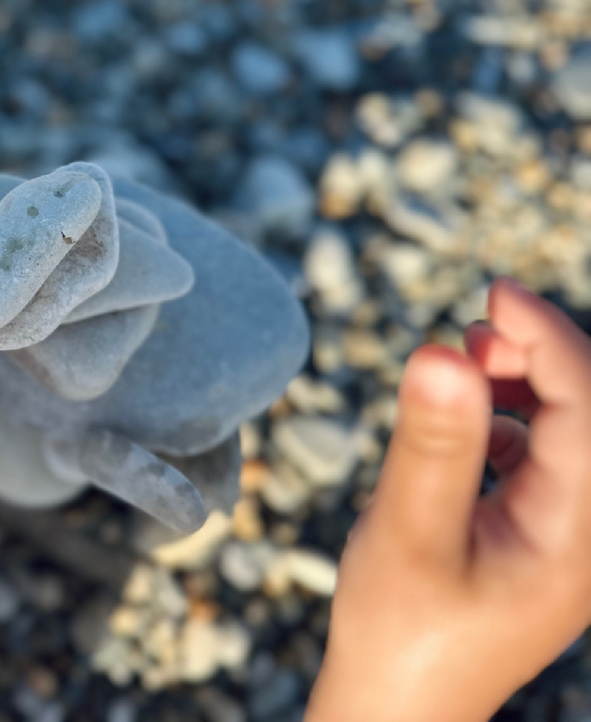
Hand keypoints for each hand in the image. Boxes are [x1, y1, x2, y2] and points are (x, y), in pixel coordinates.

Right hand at [307, 278, 590, 721]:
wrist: (399, 706)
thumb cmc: (399, 631)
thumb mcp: (406, 534)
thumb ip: (432, 444)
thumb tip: (443, 350)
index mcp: (577, 534)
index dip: (551, 338)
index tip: (494, 293)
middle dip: (547, 354)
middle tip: (475, 327)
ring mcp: (573, 536)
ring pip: (577, 429)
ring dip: (532, 381)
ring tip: (470, 360)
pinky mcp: (545, 535)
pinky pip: (553, 454)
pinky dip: (517, 416)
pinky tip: (472, 422)